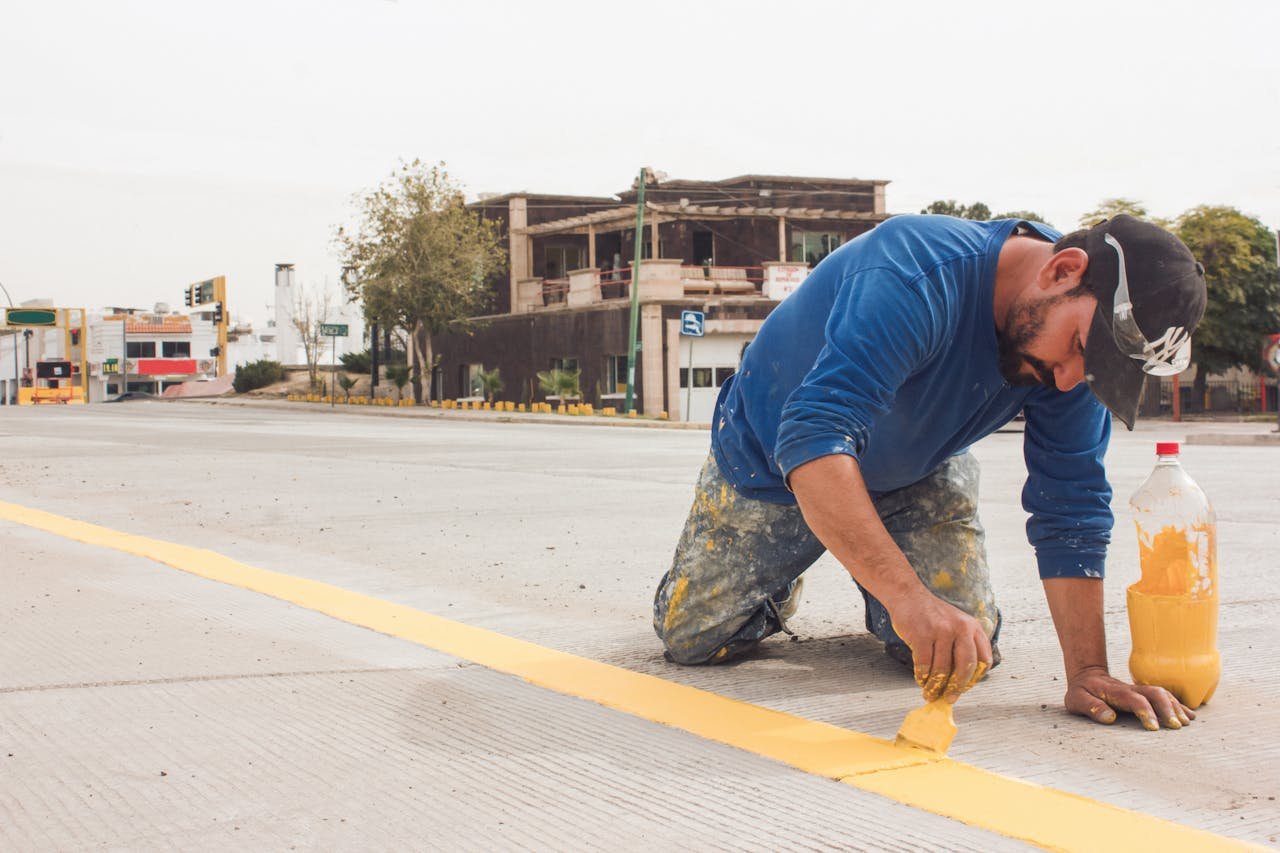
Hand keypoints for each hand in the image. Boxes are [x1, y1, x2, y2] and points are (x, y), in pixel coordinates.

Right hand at [891, 590, 992, 703]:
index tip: (966, 687)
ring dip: (935, 685)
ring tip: (930, 693)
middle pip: (965, 667)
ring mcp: (941, 631)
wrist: (908, 595)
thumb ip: (962, 646)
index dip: (975, 677)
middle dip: (956, 687)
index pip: (984, 659)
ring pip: (942, 668)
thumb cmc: (931, 614)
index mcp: (972, 627)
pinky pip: (924, 664)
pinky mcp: (922, 635)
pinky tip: (920, 680)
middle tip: (949, 698)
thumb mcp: (955, 623)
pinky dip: (922, 676)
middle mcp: (960, 628)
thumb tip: (959, 681)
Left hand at [1065, 667, 1195, 730]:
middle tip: (1176, 726)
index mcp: (1115, 692)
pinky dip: (1178, 705)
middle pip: (1154, 694)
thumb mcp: (1077, 699)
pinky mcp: (1145, 694)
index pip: (1135, 700)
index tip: (1154, 728)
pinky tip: (1190, 716)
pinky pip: (1165, 697)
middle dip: (1167, 709)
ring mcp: (1139, 691)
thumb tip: (1109, 718)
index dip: (1145, 712)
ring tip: (1186, 723)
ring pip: (1162, 694)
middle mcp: (1131, 690)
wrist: (1087, 676)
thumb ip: (1091, 707)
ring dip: (1175, 707)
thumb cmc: (1081, 692)